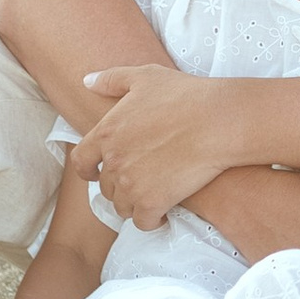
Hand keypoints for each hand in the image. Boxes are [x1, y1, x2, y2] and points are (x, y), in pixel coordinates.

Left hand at [81, 64, 240, 228]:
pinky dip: (151, 220)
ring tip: (152, 197)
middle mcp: (113, 161)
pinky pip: (143, 222)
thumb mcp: (145, 76)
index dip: (87, 170)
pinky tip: (163, 212)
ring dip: (134, 204)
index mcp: (106, 132)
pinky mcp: (152, 202)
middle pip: (106, 187)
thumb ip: (111, 79)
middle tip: (139, 182)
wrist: (218, 121)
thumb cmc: (186, 95)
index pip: (81, 161)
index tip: (96, 175)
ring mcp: (131, 184)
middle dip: (119, 186)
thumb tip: (86, 81)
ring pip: (122, 206)